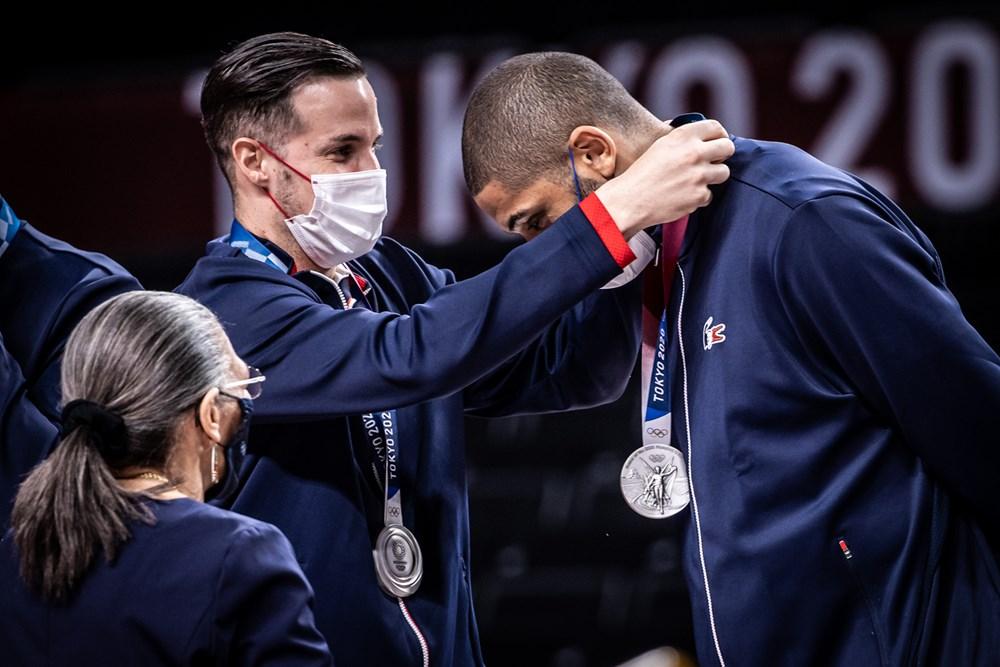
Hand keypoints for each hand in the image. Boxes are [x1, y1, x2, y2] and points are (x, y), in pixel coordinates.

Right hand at [595, 120, 733, 237]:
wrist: (630, 200)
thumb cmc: (641, 174)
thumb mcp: (660, 146)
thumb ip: (682, 139)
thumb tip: (699, 134)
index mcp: (683, 137)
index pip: (716, 127)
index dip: (719, 135)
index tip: (717, 142)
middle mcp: (693, 153)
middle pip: (728, 148)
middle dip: (723, 154)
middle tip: (714, 161)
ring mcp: (698, 175)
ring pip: (724, 172)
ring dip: (713, 177)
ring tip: (695, 180)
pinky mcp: (699, 195)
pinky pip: (709, 195)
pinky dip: (698, 197)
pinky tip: (683, 196)